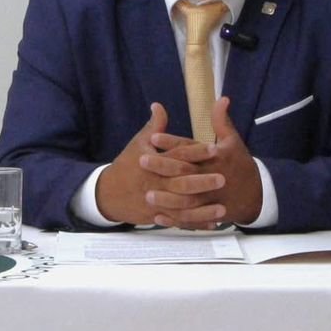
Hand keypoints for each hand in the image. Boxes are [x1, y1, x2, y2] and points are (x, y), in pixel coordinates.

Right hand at [95, 102, 226, 226]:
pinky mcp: (157, 215)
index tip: (215, 149)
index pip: (177, 155)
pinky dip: (196, 224)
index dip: (196, 152)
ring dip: (203, 209)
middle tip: (223, 178)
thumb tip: (159, 105)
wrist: (108, 193)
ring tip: (223, 209)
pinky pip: (179, 221)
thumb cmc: (127, 166)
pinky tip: (212, 224)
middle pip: (180, 183)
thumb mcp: (138, 144)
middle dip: (202, 182)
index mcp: (152, 162)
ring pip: (182, 207)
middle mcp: (155, 182)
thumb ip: (154, 126)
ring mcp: (156, 201)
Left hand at [149, 97, 262, 226]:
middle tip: (141, 161)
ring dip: (168, 199)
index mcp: (218, 157)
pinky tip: (158, 217)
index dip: (172, 143)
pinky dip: (176, 220)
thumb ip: (222, 121)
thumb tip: (221, 98)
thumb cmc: (240, 165)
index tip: (153, 138)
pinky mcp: (210, 214)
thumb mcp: (233, 141)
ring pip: (188, 200)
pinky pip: (192, 219)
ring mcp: (212, 198)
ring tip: (147, 194)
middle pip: (186, 173)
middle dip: (164, 167)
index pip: (192, 149)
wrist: (257, 195)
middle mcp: (214, 177)